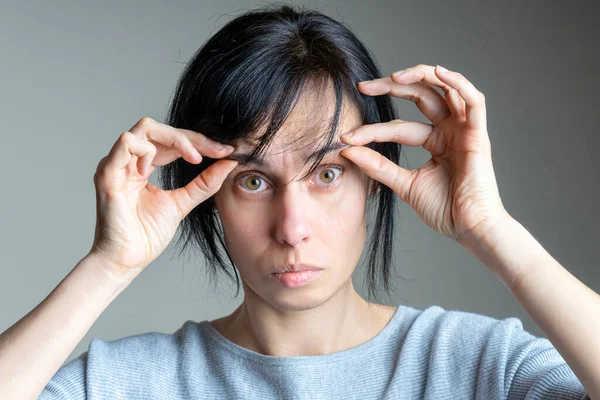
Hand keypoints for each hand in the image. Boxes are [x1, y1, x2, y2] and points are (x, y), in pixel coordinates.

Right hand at [89, 117, 237, 277]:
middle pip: (161, 128)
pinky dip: (148, 150)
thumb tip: (229, 162)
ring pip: (145, 128)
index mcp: (142, 166)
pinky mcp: (107, 173)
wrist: (126, 260)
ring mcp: (116, 164)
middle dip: (193, 137)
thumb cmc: (146, 236)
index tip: (226, 151)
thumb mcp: (182, 203)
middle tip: (218, 150)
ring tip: (194, 159)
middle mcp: (128, 160)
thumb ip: (204, 183)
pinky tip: (158, 169)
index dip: (199, 142)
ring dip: (175, 139)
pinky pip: (127, 143)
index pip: (172, 140)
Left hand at [340, 64, 508, 243]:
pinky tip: (438, 72)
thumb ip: (378, 166)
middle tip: (364, 87)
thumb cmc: (444, 210)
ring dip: (421, 77)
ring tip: (393, 77)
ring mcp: (465, 130)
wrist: (469, 229)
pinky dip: (458, 83)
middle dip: (392, 87)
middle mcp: (450, 130)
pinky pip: (474, 100)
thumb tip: (346, 151)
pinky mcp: (479, 134)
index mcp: (436, 141)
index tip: (347, 137)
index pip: (399, 126)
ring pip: (445, 89)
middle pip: (421, 96)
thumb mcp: (403, 184)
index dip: (373, 130)